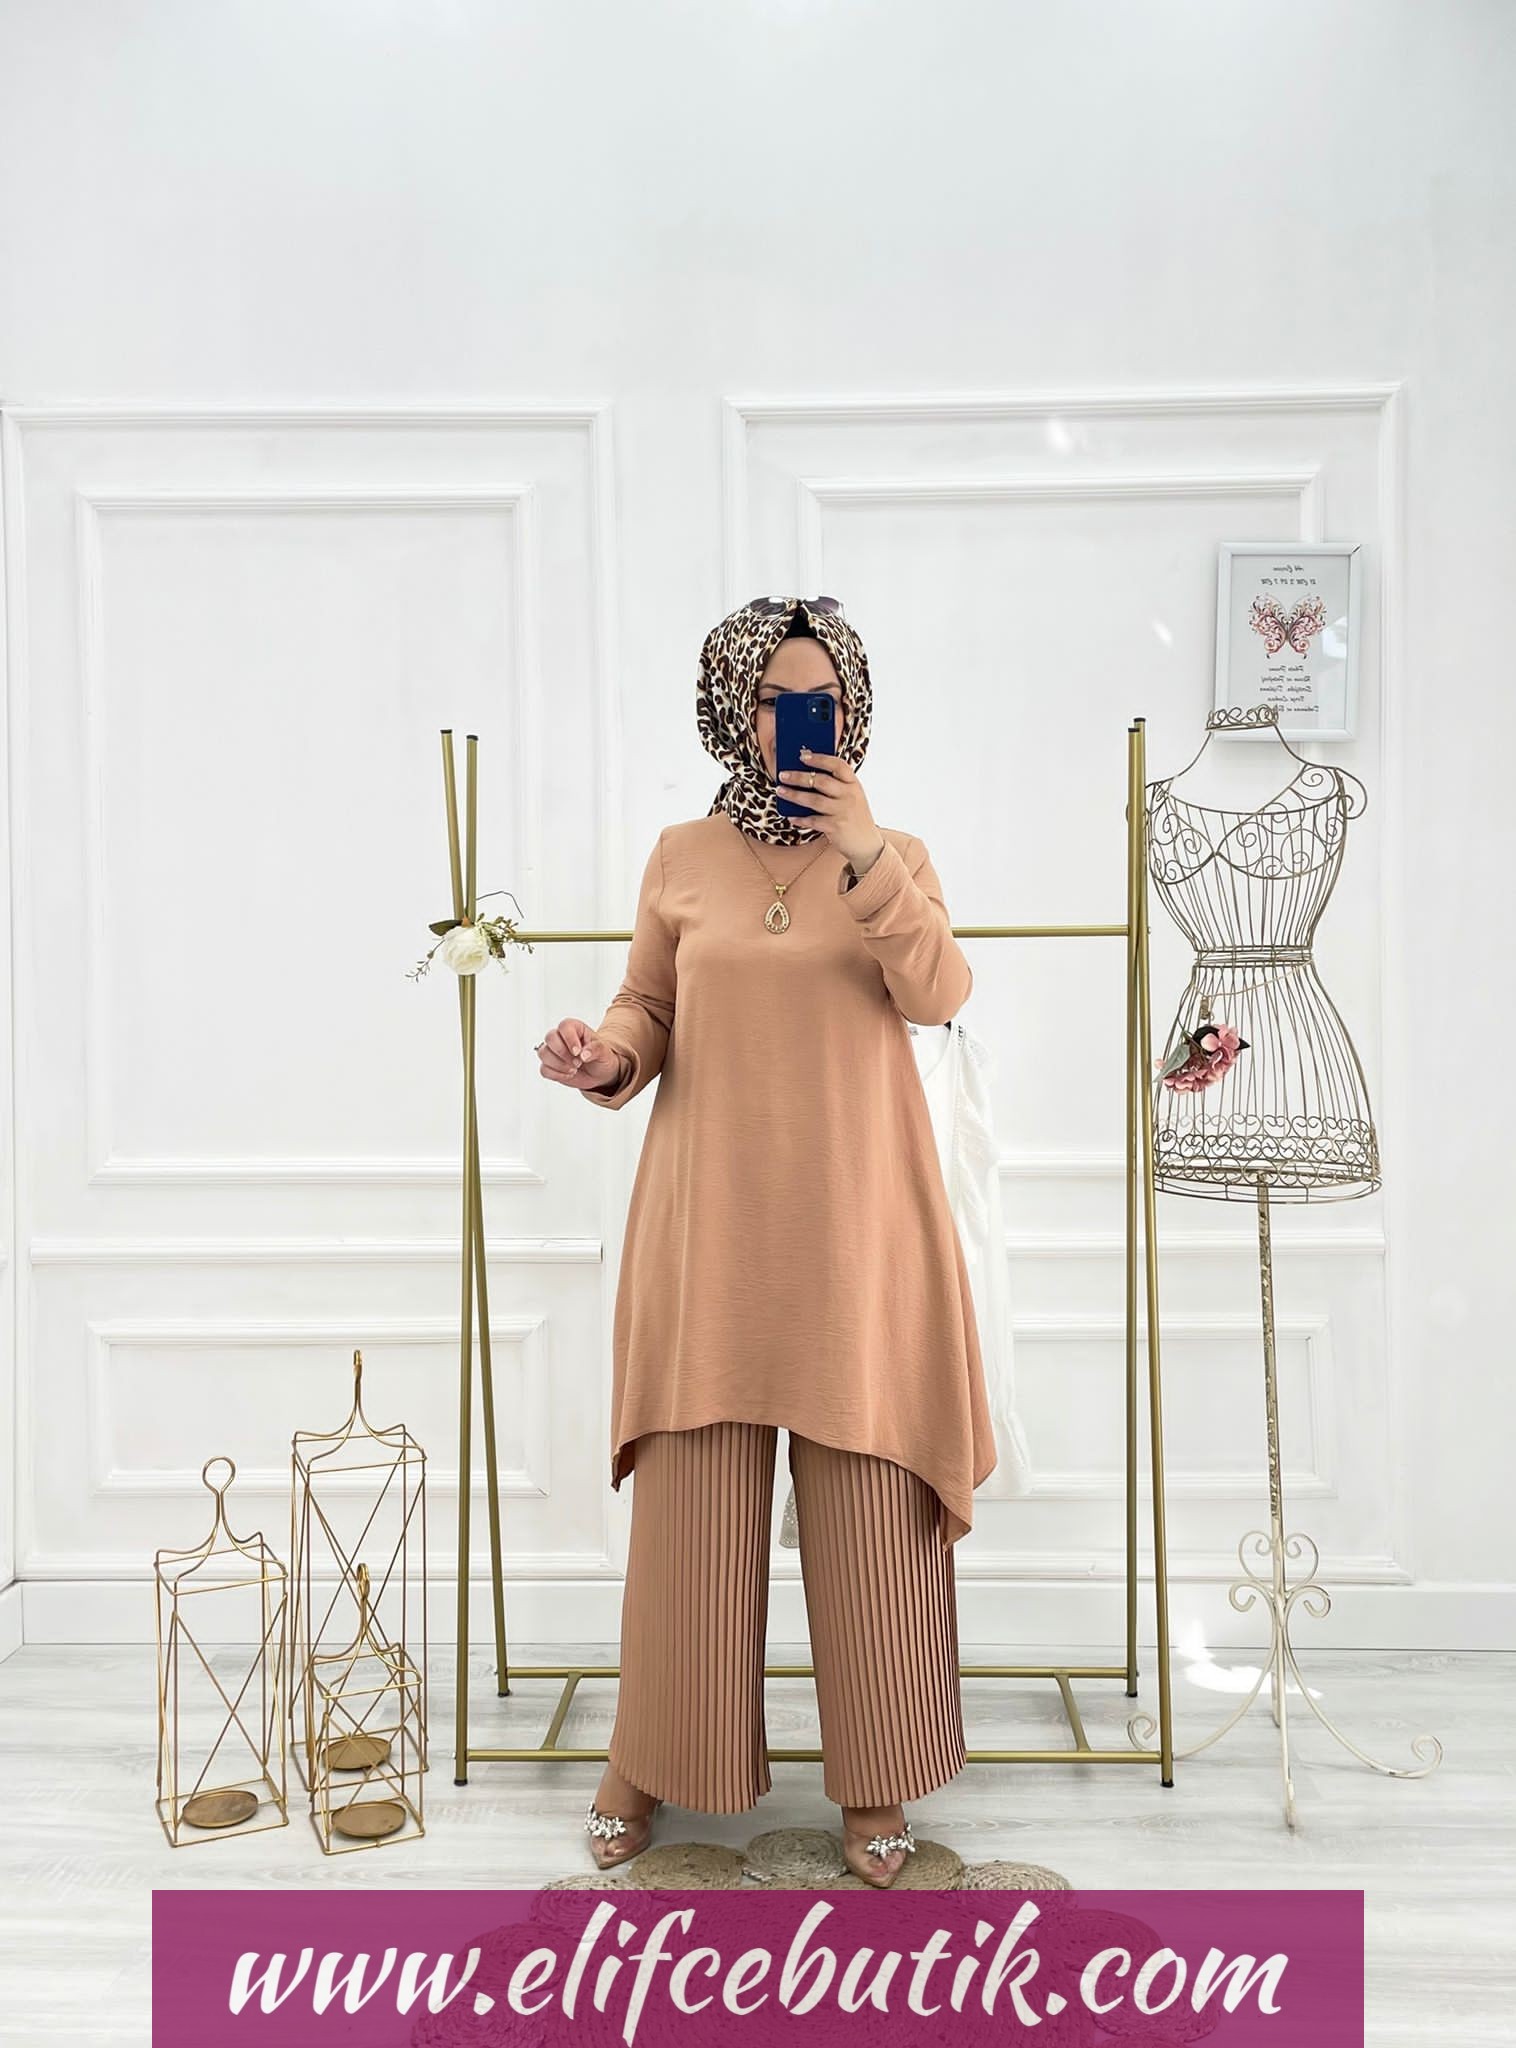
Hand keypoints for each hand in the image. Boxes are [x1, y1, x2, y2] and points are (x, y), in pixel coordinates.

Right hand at [535, 1017, 624, 1090]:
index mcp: (574, 1028)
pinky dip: (556, 1074)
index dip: (569, 1038)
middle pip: (550, 1038)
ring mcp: (553, 1051)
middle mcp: (561, 1037)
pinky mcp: (550, 1066)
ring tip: (574, 1069)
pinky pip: (544, 1069)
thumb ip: (596, 1049)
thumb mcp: (604, 1051)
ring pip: (543, 1053)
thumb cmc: (601, 1056)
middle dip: (563, 1053)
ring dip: (559, 1065)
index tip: (578, 1052)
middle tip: (578, 1063)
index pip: (564, 1026)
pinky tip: (569, 1075)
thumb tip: (583, 1054)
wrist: (600, 1072)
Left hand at [776, 748, 885, 875]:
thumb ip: (836, 786)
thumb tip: (805, 776)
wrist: (867, 844)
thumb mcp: (851, 797)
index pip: (838, 765)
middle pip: (821, 781)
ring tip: (780, 791)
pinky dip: (800, 818)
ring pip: (814, 800)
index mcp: (854, 784)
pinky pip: (813, 820)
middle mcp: (850, 795)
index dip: (820, 758)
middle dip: (799, 776)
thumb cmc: (854, 817)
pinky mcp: (836, 827)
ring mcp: (843, 811)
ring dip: (794, 795)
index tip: (802, 756)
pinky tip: (791, 816)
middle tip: (783, 775)